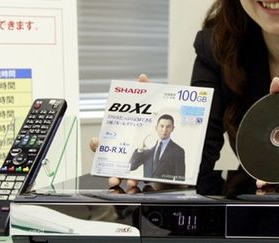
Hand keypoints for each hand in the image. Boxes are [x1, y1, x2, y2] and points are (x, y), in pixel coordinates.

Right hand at [90, 74, 167, 191]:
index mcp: (130, 141)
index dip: (99, 144)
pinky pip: (134, 186)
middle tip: (107, 169)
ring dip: (115, 178)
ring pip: (119, 176)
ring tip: (117, 180)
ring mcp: (137, 168)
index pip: (110, 142)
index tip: (95, 142)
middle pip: (110, 161)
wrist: (182, 156)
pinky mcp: (146, 180)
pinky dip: (131, 188)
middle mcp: (131, 155)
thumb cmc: (167, 134)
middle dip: (106, 166)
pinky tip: (132, 186)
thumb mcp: (160, 113)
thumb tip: (141, 78)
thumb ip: (151, 93)